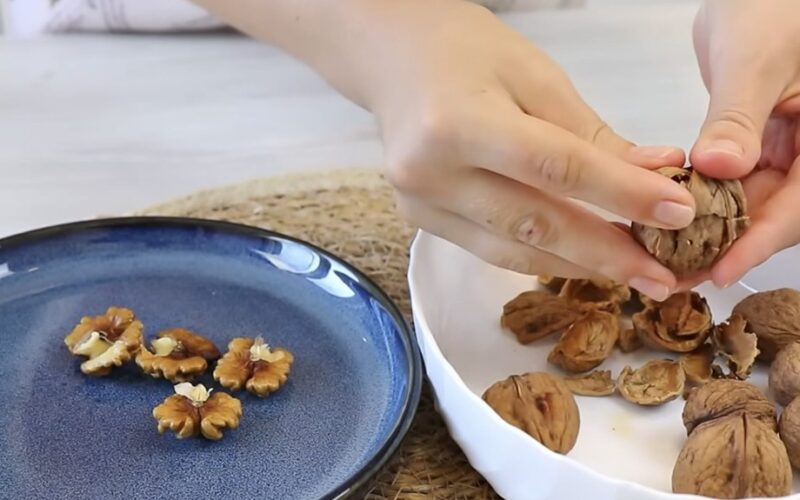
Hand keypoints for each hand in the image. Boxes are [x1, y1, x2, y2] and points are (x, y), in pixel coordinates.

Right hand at [191, 0, 694, 299]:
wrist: (391, 58)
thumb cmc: (463, 50)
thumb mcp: (535, 75)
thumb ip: (591, 134)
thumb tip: (656, 175)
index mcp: (457, 122)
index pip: (554, 168)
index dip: (621, 195)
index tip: (680, 215)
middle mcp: (429, 172)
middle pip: (534, 224)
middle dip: (606, 253)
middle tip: (665, 277)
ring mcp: (417, 202)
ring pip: (511, 250)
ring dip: (577, 267)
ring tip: (634, 279)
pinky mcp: (418, 219)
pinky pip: (489, 249)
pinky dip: (540, 256)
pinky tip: (581, 262)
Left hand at [690, 0, 799, 287]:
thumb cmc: (772, 6)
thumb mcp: (756, 59)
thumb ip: (738, 116)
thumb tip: (718, 167)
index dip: (759, 242)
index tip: (719, 271)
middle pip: (776, 214)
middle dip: (725, 247)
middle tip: (674, 274)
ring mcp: (788, 150)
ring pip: (751, 204)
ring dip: (708, 230)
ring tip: (661, 257)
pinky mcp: (759, 146)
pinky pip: (733, 184)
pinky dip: (702, 201)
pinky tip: (666, 217)